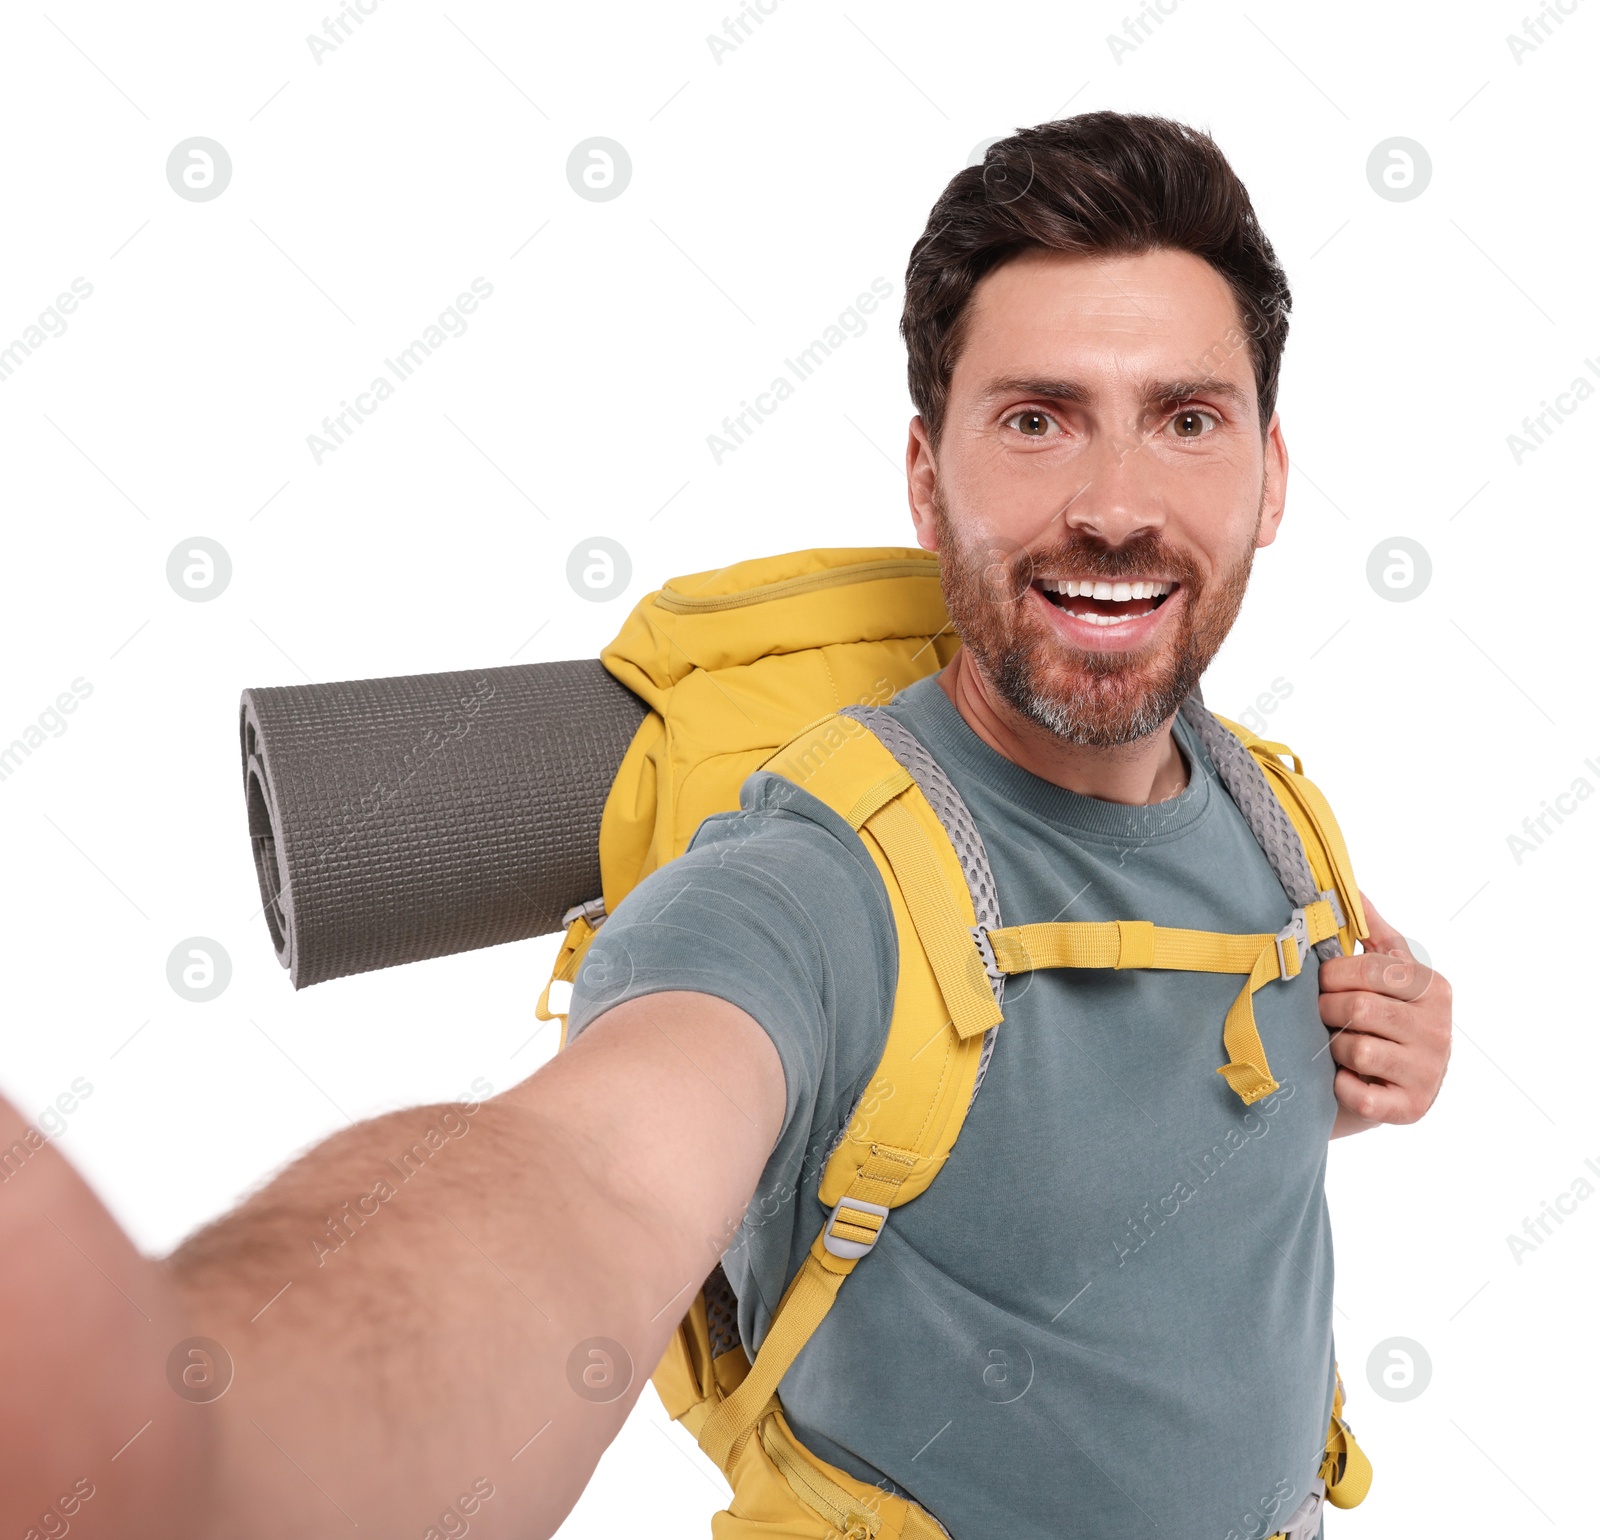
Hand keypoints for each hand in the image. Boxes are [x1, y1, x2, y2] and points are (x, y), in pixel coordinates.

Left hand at [1317, 893, 1451, 1130]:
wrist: (1380, 1088)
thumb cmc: (1376, 1020)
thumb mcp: (1383, 973)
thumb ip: (1372, 931)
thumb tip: (1350, 885)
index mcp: (1433, 988)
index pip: (1371, 970)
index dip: (1333, 975)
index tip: (1323, 982)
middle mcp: (1439, 1030)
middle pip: (1359, 1008)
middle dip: (1328, 1010)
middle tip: (1322, 1015)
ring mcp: (1429, 1072)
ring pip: (1357, 1050)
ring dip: (1334, 1049)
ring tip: (1338, 1046)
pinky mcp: (1411, 1110)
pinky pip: (1360, 1095)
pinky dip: (1341, 1087)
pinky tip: (1343, 1080)